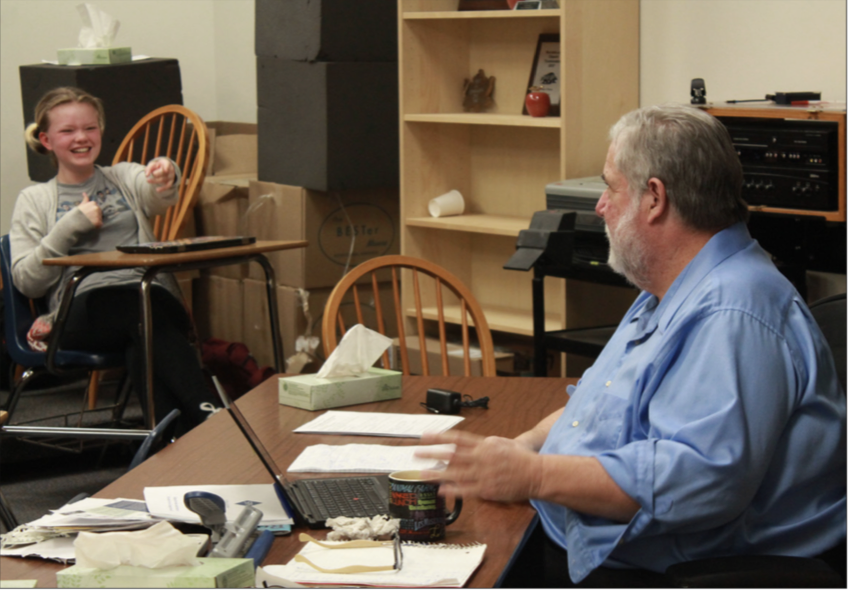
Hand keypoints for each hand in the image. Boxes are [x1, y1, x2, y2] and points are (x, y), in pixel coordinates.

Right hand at [78, 192, 101, 227]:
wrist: (72, 223)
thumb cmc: (75, 214)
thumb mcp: (80, 205)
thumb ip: (85, 200)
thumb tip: (84, 193)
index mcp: (93, 203)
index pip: (96, 207)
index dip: (92, 211)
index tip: (87, 213)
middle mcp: (96, 208)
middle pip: (99, 212)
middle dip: (95, 215)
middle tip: (87, 218)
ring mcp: (98, 215)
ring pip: (100, 218)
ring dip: (95, 220)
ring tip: (88, 222)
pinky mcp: (98, 222)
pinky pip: (100, 224)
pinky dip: (96, 225)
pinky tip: (90, 225)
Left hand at [145, 158, 174, 192]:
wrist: (164, 168)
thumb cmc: (157, 166)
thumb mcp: (153, 164)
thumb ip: (149, 168)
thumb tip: (146, 175)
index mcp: (166, 163)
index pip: (167, 165)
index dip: (167, 168)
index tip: (165, 170)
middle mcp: (170, 170)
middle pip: (163, 173)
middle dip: (157, 174)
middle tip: (153, 174)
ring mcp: (171, 176)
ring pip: (163, 179)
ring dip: (155, 180)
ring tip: (147, 180)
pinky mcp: (170, 182)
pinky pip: (167, 186)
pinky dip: (163, 188)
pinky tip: (157, 190)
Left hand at [416, 430, 542, 502]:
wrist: (536, 473)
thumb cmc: (521, 458)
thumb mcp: (503, 443)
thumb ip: (485, 443)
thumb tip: (472, 444)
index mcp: (484, 445)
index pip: (457, 439)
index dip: (439, 437)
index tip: (425, 436)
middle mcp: (481, 458)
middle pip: (451, 455)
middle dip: (432, 453)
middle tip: (415, 453)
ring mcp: (483, 474)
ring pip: (455, 473)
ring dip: (437, 473)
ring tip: (421, 473)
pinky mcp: (487, 489)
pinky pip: (466, 490)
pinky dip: (452, 490)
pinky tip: (441, 490)